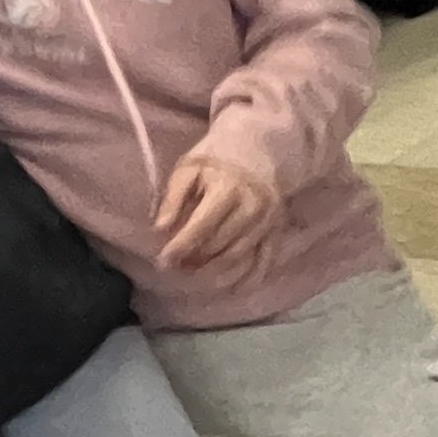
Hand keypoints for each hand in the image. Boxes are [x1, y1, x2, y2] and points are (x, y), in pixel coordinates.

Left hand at [153, 155, 281, 279]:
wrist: (260, 148)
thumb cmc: (215, 159)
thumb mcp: (188, 169)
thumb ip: (173, 198)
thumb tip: (160, 229)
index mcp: (228, 188)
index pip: (202, 226)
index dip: (181, 247)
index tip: (162, 262)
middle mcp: (253, 206)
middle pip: (221, 244)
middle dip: (196, 261)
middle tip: (174, 269)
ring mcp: (268, 220)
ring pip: (241, 255)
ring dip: (215, 271)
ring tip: (193, 273)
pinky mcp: (276, 229)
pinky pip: (265, 259)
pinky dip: (250, 276)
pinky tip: (233, 289)